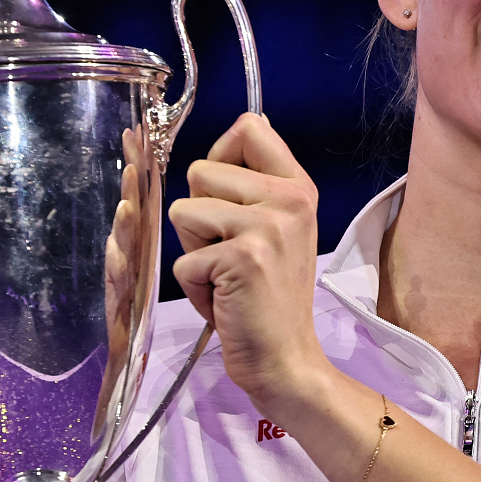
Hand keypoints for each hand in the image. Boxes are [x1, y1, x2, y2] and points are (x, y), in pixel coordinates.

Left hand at [168, 113, 331, 413]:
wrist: (286, 359)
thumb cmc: (270, 297)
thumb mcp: (280, 228)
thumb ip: (262, 181)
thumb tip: (252, 123)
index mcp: (298, 186)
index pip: (249, 127)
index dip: (221, 156)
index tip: (226, 196)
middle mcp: (289, 198)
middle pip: (200, 172)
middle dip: (199, 217)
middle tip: (232, 255)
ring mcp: (267, 226)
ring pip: (183, 212)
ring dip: (193, 251)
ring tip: (227, 277)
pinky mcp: (242, 258)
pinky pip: (183, 259)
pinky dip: (194, 287)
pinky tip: (225, 301)